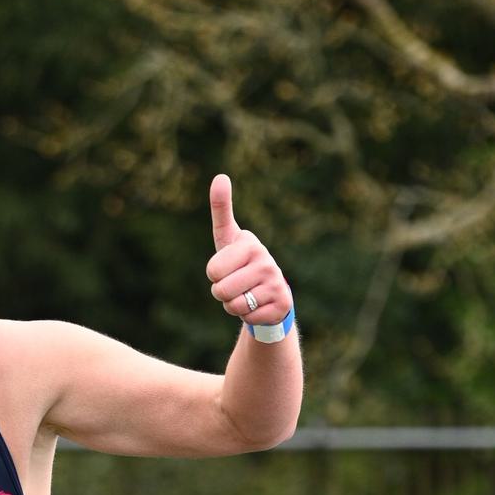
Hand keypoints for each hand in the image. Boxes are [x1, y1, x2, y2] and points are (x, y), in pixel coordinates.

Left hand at [205, 175, 290, 329]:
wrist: (269, 292)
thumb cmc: (241, 263)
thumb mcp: (229, 238)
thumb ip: (221, 210)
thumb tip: (220, 176)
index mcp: (250, 244)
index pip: (213, 270)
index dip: (215, 274)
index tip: (228, 267)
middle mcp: (266, 260)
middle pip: (220, 290)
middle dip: (221, 292)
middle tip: (235, 284)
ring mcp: (276, 282)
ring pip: (234, 305)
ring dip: (233, 305)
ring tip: (246, 294)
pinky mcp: (281, 304)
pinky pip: (247, 317)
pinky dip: (247, 316)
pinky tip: (258, 305)